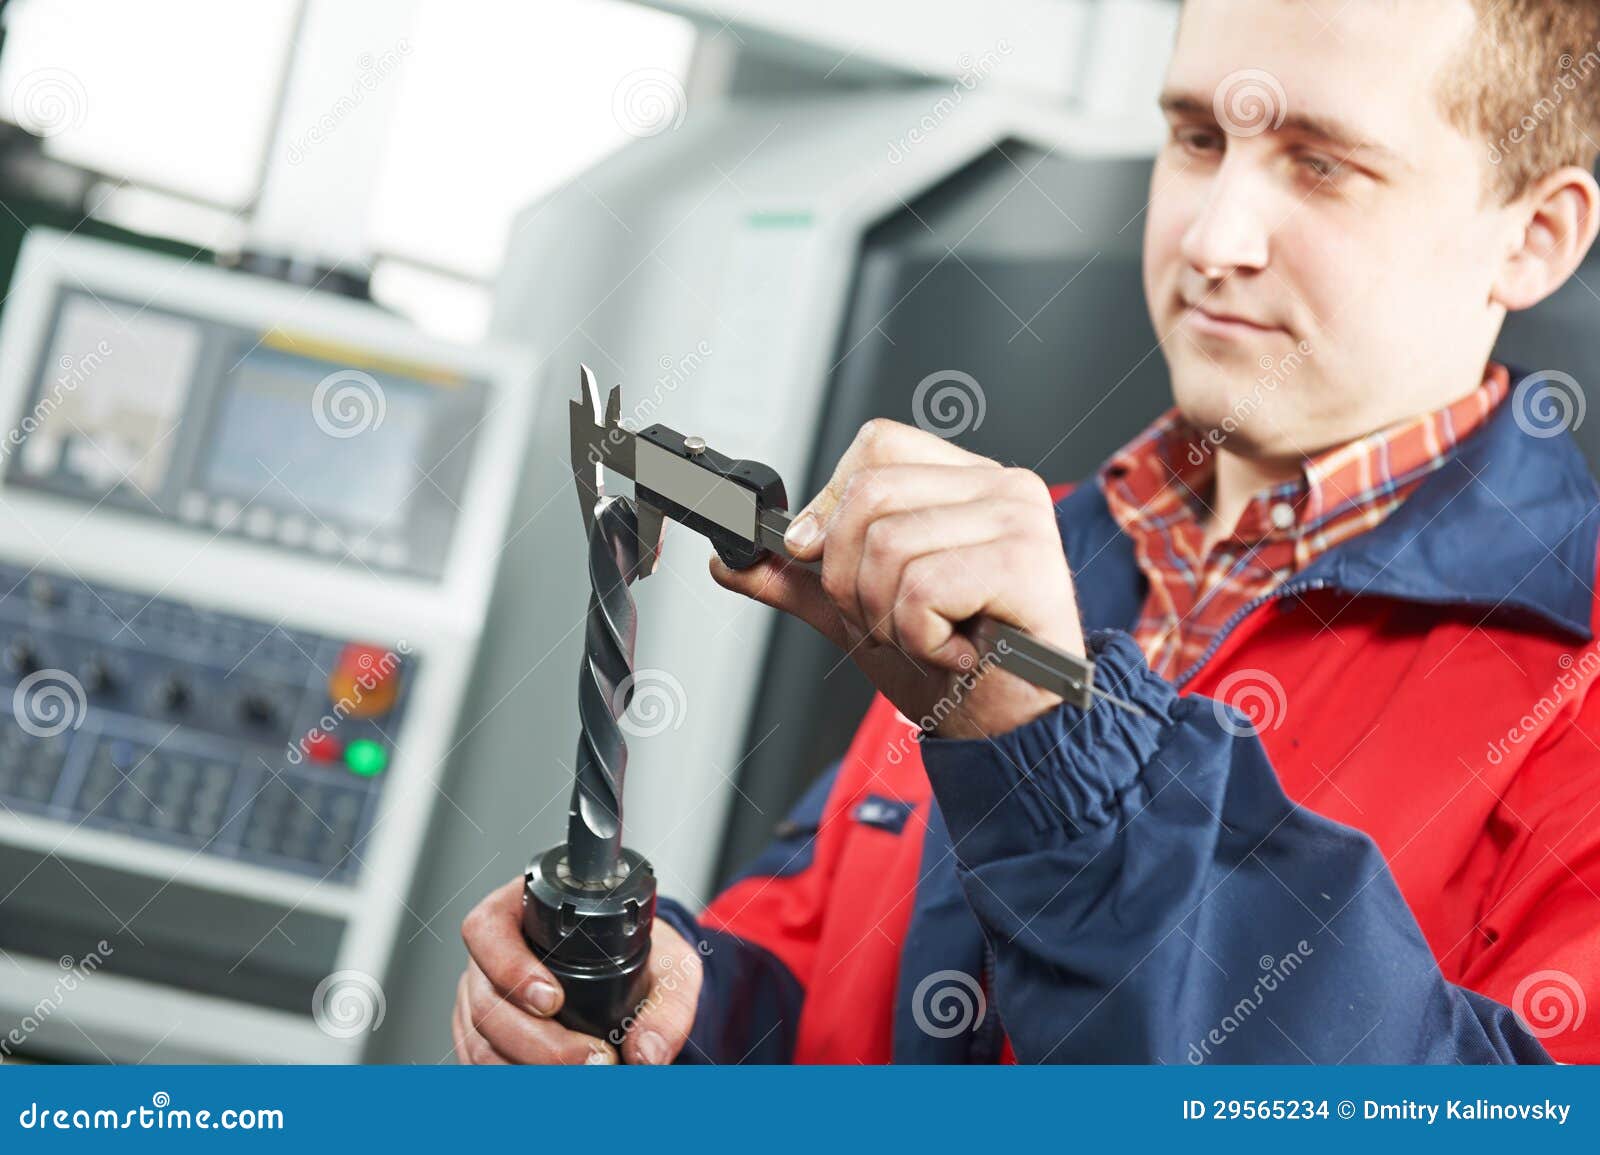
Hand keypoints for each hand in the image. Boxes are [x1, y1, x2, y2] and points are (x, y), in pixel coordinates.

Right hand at [453, 877, 702, 1064]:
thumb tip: (646, 1055)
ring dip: (529, 1069)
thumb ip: (669, 1005)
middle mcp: (491, 957)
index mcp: (523, 912)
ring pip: (480, 1043)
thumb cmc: (644, 956)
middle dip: (538, 1041)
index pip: (488, 929)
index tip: (553, 1001)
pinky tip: (557, 1088)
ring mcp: (480, 1000)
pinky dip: (518, 1083)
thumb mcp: (669, 964)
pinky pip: (483, 1068)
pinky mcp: (482, 1040)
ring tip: (585, 1076)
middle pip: (486, 1001)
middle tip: (592, 1060)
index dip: (510, 967)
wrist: (640, 982)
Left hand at [711, 419, 1083, 738]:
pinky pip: (921, 587)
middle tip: (892, 622)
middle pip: (868, 495)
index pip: (876, 447)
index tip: (822, 558)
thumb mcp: (861, 613)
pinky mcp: (1026, 562)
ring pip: (887, 545)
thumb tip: (731, 558)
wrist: (1013, 728)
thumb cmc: (958, 667)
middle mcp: (1000, 486)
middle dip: (850, 579)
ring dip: (887, 618)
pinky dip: (919, 636)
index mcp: (966, 482)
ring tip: (930, 639)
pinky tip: (955, 651)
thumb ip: (800, 580)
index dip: (831, 504)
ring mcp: (1018, 519)